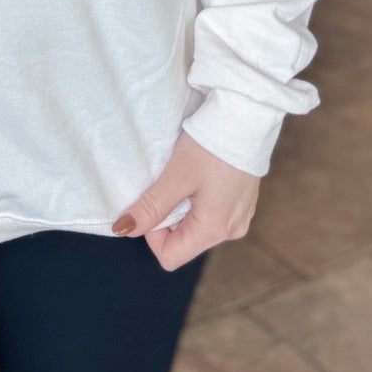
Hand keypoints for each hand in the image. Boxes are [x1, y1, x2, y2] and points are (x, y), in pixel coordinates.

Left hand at [110, 130, 260, 270]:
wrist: (247, 115)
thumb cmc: (211, 145)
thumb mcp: (176, 175)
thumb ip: (151, 206)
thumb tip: (124, 228)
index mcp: (215, 230)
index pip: (170, 256)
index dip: (153, 232)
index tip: (155, 200)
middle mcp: (231, 231)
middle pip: (184, 241)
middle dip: (170, 217)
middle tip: (172, 182)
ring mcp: (241, 217)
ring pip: (198, 226)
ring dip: (185, 206)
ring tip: (190, 175)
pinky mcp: (244, 202)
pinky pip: (213, 213)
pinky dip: (201, 198)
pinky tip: (204, 173)